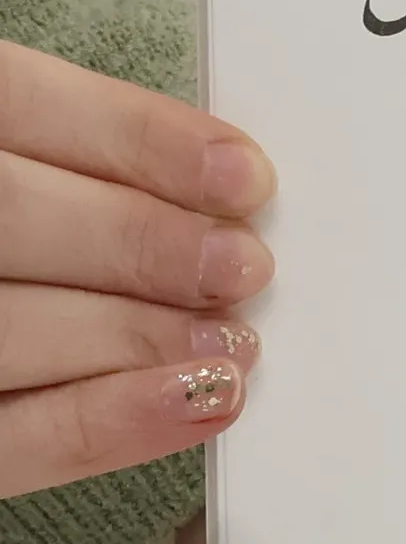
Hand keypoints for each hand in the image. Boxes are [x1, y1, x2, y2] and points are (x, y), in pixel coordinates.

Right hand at [0, 41, 271, 499]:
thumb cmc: (17, 233)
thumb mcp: (24, 166)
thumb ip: (87, 169)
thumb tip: (227, 188)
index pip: (22, 103)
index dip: (137, 138)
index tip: (244, 174)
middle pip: (12, 214)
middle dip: (142, 242)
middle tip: (243, 266)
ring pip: (12, 326)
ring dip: (139, 333)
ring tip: (232, 340)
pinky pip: (12, 440)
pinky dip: (113, 421)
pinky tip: (204, 401)